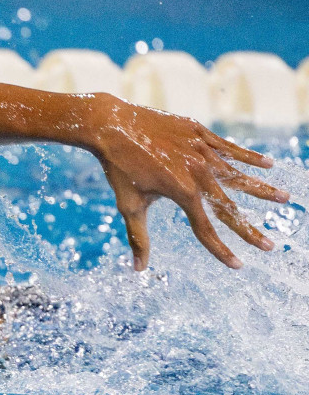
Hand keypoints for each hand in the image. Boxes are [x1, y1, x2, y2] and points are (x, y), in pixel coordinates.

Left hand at [88, 96, 289, 270]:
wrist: (111, 125)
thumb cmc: (118, 169)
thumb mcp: (129, 205)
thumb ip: (139, 237)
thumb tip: (139, 269)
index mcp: (182, 192)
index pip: (206, 229)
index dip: (221, 250)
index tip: (238, 265)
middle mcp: (197, 172)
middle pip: (229, 207)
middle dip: (249, 230)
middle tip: (270, 246)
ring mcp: (201, 150)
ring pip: (238, 174)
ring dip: (261, 188)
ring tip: (284, 198)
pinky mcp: (199, 133)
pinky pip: (228, 148)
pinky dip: (248, 156)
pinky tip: (268, 164)